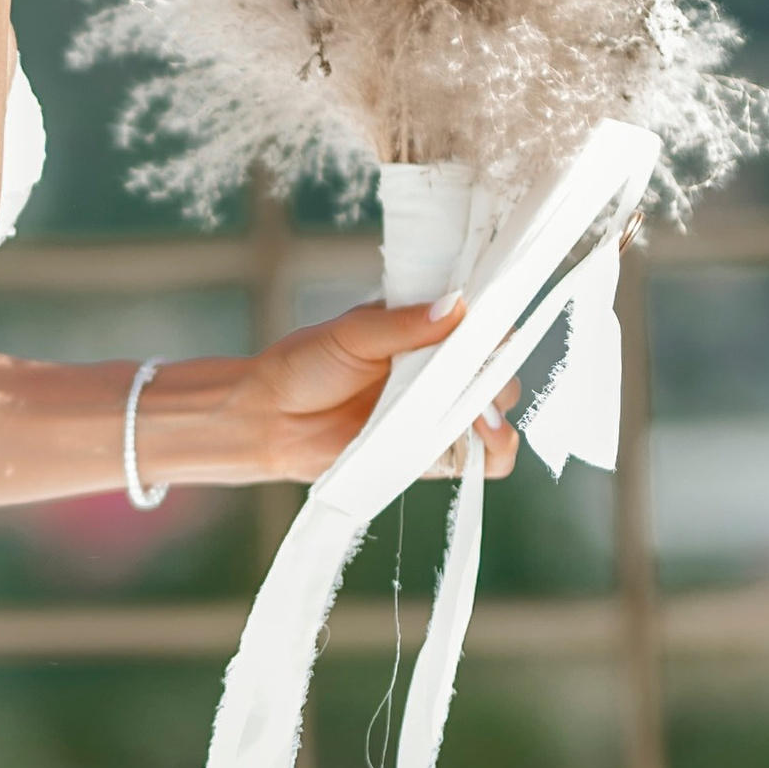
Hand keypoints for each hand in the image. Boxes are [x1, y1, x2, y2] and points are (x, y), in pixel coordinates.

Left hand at [177, 298, 521, 487]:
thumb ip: (402, 325)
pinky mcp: (434, 455)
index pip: (480, 325)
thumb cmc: (304, 366)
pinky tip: (484, 439)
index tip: (496, 331)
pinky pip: (482, 460)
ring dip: (498, 411)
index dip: (495, 327)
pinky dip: (496, 452)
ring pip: (495, 412)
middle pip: (496, 371)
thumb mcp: (352, 334)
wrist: (270, 419)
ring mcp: (439, 414)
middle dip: (497, 373)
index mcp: (424, 331)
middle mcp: (439, 372)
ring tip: (480, 412)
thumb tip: (455, 307)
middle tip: (480, 375)